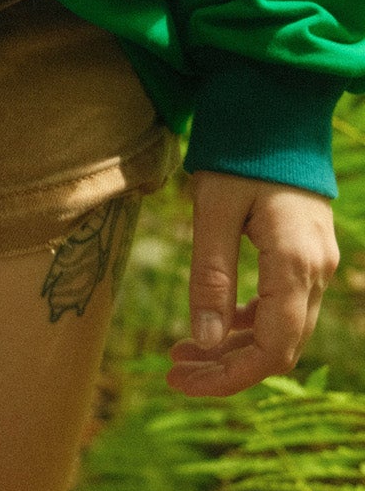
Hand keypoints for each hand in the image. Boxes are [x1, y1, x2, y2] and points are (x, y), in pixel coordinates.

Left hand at [167, 170, 338, 395]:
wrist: (276, 109)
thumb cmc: (241, 152)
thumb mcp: (213, 209)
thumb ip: (210, 274)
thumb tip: (203, 341)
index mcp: (295, 263)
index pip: (273, 347)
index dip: (231, 376)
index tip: (184, 382)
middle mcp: (316, 270)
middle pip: (278, 345)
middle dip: (226, 366)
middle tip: (174, 372)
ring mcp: (316, 263)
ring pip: (280, 327)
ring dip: (233, 346)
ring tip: (181, 353)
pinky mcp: (305, 253)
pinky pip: (281, 304)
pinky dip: (247, 320)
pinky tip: (212, 324)